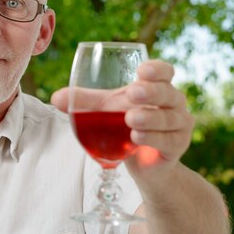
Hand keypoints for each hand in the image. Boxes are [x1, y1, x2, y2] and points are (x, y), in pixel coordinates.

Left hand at [50, 60, 193, 181]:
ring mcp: (178, 124)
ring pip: (168, 118)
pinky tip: (137, 137)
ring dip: (150, 117)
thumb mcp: (105, 111)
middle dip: (151, 92)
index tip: (141, 71)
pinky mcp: (177, 145)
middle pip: (168, 93)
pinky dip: (153, 138)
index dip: (157, 69)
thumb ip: (84, 102)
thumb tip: (55, 98)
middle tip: (132, 94)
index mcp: (157, 86)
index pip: (165, 71)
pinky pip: (168, 140)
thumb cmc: (127, 126)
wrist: (143, 164)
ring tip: (131, 119)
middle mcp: (172, 102)